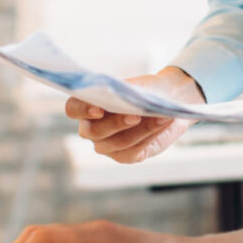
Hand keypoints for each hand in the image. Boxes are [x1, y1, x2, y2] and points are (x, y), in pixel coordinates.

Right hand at [65, 66, 201, 162]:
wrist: (168, 102)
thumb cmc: (147, 90)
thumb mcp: (138, 86)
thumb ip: (126, 93)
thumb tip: (124, 99)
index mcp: (87, 106)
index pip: (73, 109)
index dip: (82, 110)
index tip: (99, 109)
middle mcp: (92, 128)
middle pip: (94, 131)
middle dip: (116, 123)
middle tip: (136, 115)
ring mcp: (106, 145)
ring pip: (118, 142)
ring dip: (142, 129)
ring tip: (161, 117)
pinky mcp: (124, 156)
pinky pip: (133, 151)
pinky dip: (149, 136)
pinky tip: (161, 124)